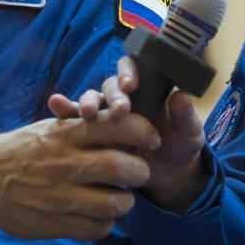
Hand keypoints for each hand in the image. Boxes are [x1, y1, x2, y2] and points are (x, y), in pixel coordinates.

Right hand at [0, 112, 158, 239]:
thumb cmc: (20, 150)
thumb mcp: (49, 129)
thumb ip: (84, 127)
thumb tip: (123, 120)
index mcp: (65, 134)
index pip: (117, 125)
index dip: (143, 131)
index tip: (152, 139)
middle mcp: (64, 164)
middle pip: (122, 167)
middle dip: (141, 171)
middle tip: (140, 173)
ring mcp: (59, 197)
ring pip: (114, 204)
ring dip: (126, 202)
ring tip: (121, 198)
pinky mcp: (53, 224)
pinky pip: (96, 229)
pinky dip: (106, 224)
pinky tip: (101, 216)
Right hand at [49, 55, 206, 211]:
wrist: (168, 174)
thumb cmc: (179, 146)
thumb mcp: (188, 133)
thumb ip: (185, 116)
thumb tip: (181, 95)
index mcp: (147, 89)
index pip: (133, 70)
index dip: (129, 71)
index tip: (131, 84)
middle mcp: (123, 98)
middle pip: (111, 86)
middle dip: (112, 95)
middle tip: (118, 109)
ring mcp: (106, 115)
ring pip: (92, 100)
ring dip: (87, 103)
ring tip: (87, 113)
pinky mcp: (92, 134)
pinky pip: (76, 121)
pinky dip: (65, 111)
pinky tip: (56, 106)